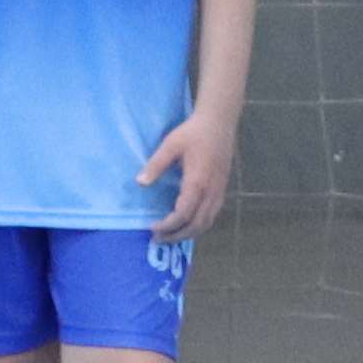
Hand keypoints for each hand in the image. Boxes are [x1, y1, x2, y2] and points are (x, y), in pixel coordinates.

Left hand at [141, 111, 239, 242]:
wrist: (219, 123)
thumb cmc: (193, 132)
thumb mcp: (171, 145)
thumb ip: (156, 165)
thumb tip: (140, 183)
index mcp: (198, 181)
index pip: (184, 213)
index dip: (168, 225)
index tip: (152, 228)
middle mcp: (211, 191)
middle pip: (196, 225)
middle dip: (177, 236)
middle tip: (157, 239)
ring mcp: (219, 192)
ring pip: (206, 223)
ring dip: (188, 234)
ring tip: (170, 236)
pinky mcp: (221, 190)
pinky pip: (212, 216)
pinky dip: (198, 226)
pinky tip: (186, 224)